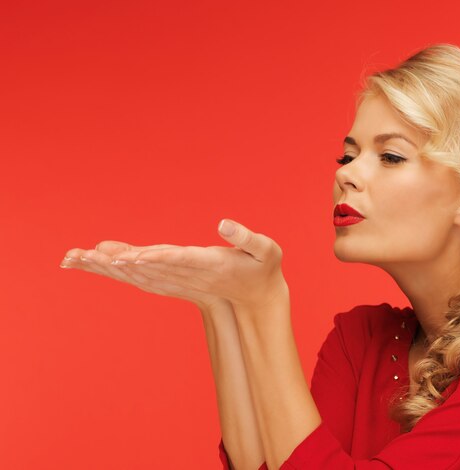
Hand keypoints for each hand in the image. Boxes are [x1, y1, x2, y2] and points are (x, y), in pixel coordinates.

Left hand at [60, 219, 288, 312]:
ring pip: (138, 275)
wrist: (256, 299)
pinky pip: (141, 277)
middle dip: (114, 262)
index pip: (178, 260)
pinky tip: (100, 264)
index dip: (154, 258)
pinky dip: (119, 271)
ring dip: (108, 267)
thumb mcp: (266, 251)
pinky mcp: (174, 281)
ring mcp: (179, 281)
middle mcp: (189, 276)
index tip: (129, 257)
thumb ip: (248, 238)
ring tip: (75, 258)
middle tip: (79, 255)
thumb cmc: (263, 270)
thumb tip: (223, 224)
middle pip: (147, 268)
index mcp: (211, 265)